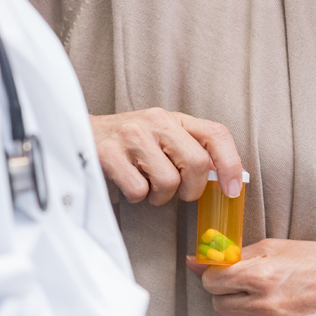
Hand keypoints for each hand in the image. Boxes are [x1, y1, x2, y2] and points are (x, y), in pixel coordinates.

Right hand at [89, 109, 243, 205]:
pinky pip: (139, 191)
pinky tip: (128, 182)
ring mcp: (132, 136)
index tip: (232, 189)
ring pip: (168, 182)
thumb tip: (227, 178)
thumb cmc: (130, 143)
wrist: (83, 133)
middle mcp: (156, 121)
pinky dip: (137, 197)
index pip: (216, 133)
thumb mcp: (163, 137)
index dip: (231, 163)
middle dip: (190, 189)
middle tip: (177, 192)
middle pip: (196, 164)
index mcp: (174, 118)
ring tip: (147, 184)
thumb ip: (192, 150)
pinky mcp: (110, 153)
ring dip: (159, 196)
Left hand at [185, 239, 315, 315]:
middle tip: (237, 276)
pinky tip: (268, 300)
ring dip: (236, 302)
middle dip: (222, 289)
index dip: (212, 272)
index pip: (213, 281)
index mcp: (261, 275)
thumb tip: (197, 258)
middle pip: (218, 302)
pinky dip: (253, 314)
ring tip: (256, 287)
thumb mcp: (276, 246)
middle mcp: (265, 302)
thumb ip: (237, 253)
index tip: (219, 266)